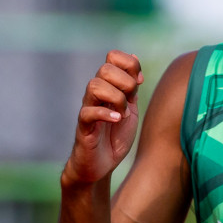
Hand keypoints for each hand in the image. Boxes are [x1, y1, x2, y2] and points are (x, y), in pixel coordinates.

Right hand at [64, 51, 143, 186]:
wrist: (101, 165)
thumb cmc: (114, 137)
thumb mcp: (130, 109)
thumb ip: (132, 87)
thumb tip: (135, 58)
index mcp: (109, 86)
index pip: (113, 57)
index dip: (129, 65)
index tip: (139, 83)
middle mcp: (96, 94)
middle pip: (104, 68)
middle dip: (124, 81)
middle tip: (130, 100)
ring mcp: (88, 108)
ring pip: (94, 85)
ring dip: (115, 98)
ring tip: (122, 114)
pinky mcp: (83, 127)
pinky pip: (88, 112)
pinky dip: (106, 114)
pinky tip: (116, 120)